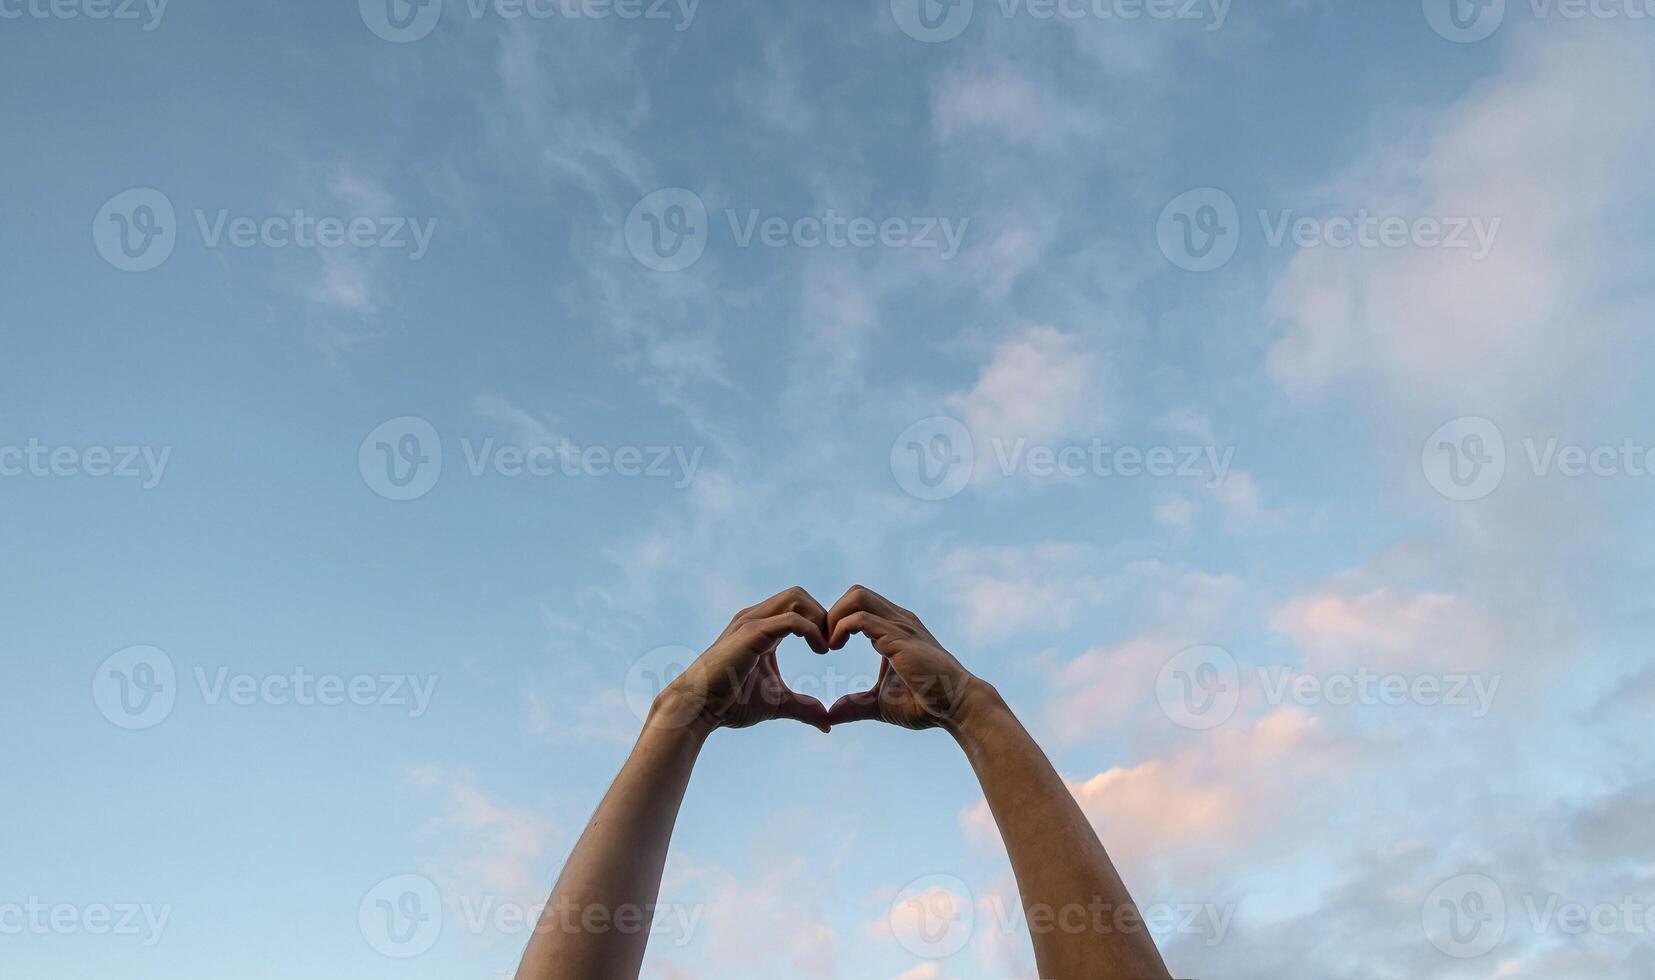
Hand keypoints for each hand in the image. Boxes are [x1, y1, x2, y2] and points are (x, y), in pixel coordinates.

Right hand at [652, 587, 831, 734]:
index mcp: (762, 628)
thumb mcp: (777, 704)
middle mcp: (756, 618)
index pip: (798, 606)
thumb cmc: (731, 704)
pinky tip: (820, 651)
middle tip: (832, 645)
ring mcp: (752, 622)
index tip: (832, 649)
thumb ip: (803, 708)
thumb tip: (828, 725)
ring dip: (819, 619)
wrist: (698, 708)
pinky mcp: (752, 633)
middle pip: (799, 594)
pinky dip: (812, 631)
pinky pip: (792, 619)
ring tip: (826, 648)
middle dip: (822, 615)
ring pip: (796, 597)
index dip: (820, 623)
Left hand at [823, 585, 980, 730]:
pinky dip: (840, 628)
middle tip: (824, 642)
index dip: (838, 620)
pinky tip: (835, 648)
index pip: (860, 604)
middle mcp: (898, 620)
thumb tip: (831, 715)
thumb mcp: (881, 704)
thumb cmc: (926, 703)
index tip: (828, 647)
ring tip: (829, 645)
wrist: (957, 706)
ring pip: (857, 596)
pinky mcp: (898, 638)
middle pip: (856, 592)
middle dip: (833, 612)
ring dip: (834, 616)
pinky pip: (860, 619)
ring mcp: (900, 625)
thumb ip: (856, 706)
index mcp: (896, 628)